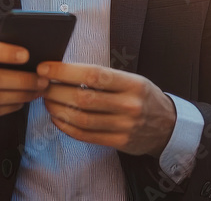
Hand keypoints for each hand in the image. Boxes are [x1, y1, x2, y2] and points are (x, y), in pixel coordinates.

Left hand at [39, 62, 176, 156]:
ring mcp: (125, 126)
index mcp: (133, 83)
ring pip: (82, 119)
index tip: (46, 68)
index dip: (65, 71)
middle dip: (56, 91)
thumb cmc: (143, 97)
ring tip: (47, 101)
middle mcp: (130, 105)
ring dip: (58, 109)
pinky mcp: (120, 142)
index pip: (93, 74)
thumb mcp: (132, 80)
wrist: (168, 126)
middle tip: (42, 86)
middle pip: (84, 98)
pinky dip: (67, 127)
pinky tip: (58, 118)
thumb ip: (104, 77)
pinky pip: (86, 136)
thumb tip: (65, 71)